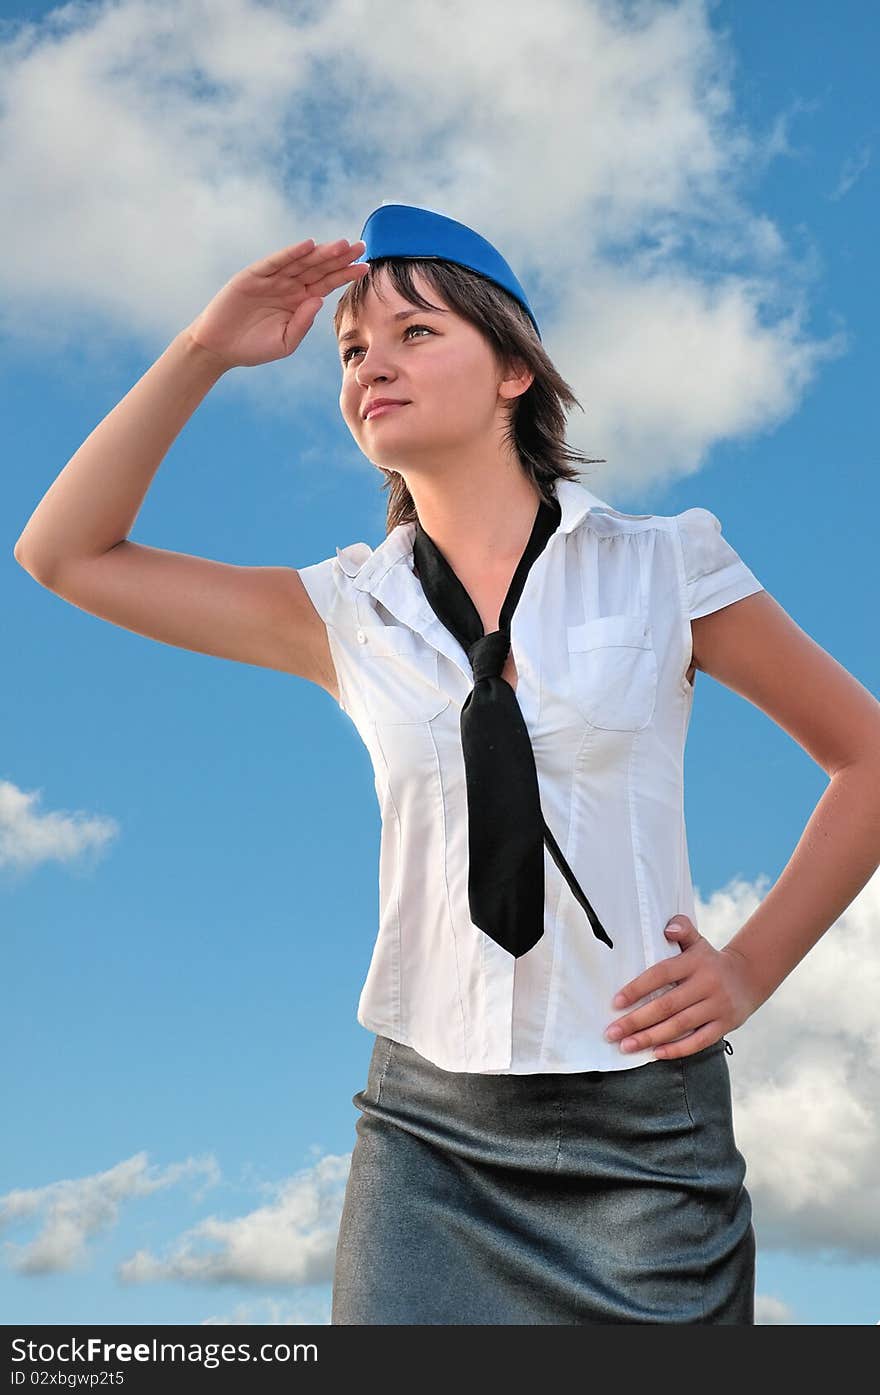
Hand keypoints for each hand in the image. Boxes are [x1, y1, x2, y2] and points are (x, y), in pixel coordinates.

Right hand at [184, 236, 369, 370]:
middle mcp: (288, 286)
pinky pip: (275, 263)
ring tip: (341, 245)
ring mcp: (271, 279)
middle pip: (318, 268)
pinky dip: (291, 253)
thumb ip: (302, 323)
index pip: (327, 283)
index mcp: (299, 301)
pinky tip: (308, 246)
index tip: (365, 267)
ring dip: (321, 252)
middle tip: (361, 246)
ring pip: (301, 262)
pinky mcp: (253, 277)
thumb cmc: (253, 347)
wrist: (220, 348)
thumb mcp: (285, 342)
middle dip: (339, 258)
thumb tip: (318, 300)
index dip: (345, 274)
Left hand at [603, 915, 760, 1058]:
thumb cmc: (710, 961)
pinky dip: (677, 1049)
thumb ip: (681, 928)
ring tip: (627, 1045)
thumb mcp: (697, 942)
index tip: (616, 1003)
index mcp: (695, 962)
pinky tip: (656, 1053)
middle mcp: (707, 983)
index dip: (637, 988)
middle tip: (612, 1032)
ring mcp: (718, 1006)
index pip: (661, 974)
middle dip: (636, 1021)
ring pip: (680, 1025)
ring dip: (651, 1038)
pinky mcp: (726, 1025)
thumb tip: (668, 928)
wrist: (749, 977)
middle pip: (667, 1005)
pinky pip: (700, 1041)